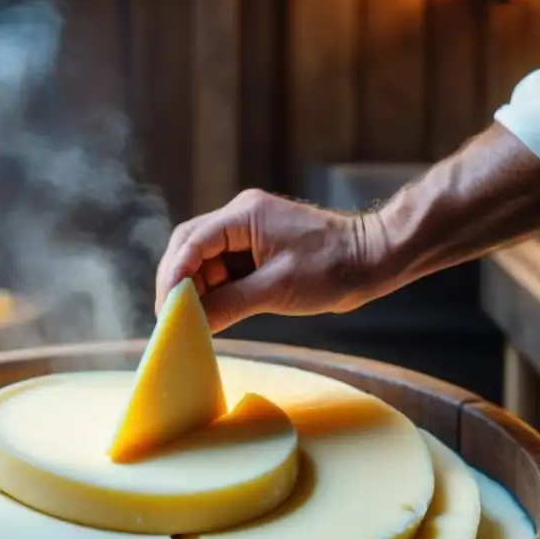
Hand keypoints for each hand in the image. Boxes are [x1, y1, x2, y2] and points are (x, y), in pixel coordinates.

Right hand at [155, 189, 380, 332]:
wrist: (374, 259)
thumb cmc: (333, 268)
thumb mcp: (277, 290)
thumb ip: (229, 305)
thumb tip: (193, 323)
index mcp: (245, 215)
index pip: (193, 242)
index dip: (174, 276)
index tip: (165, 308)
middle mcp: (241, 216)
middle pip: (190, 246)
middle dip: (177, 281)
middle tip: (169, 317)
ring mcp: (248, 231)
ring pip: (203, 258)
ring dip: (195, 288)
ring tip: (190, 319)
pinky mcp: (256, 247)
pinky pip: (223, 267)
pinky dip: (214, 290)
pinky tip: (211, 312)